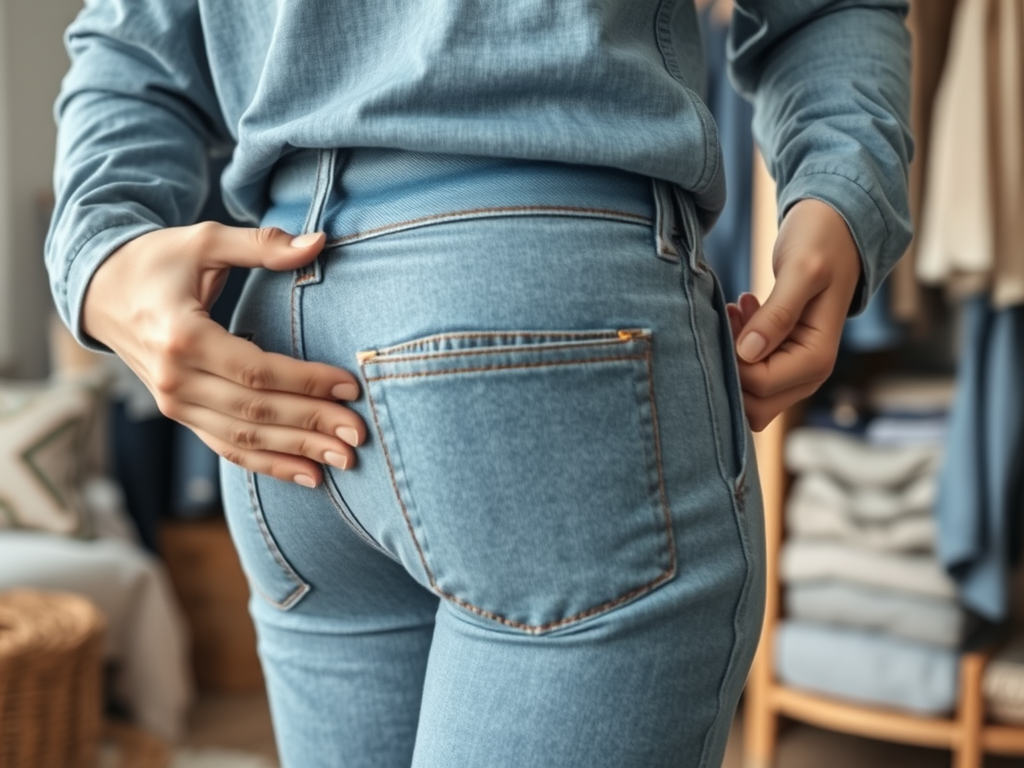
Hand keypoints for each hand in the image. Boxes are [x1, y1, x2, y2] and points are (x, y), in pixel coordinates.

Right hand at [83, 223, 366, 487]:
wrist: (101, 290)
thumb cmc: (157, 260)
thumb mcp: (206, 240)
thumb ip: (263, 245)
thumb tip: (319, 241)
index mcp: (183, 336)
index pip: (256, 371)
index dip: (307, 382)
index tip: (351, 386)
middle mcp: (175, 379)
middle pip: (256, 412)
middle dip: (312, 424)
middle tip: (359, 435)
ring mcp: (174, 403)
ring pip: (244, 439)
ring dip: (297, 452)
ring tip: (344, 460)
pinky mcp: (180, 415)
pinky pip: (227, 448)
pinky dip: (268, 464)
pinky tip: (307, 475)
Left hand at [726, 199, 861, 430]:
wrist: (836, 230)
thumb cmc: (822, 244)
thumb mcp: (802, 271)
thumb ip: (777, 313)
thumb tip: (748, 352)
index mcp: (817, 360)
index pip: (760, 385)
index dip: (734, 361)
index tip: (730, 316)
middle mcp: (808, 375)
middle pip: (753, 405)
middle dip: (732, 366)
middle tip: (731, 318)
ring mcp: (793, 372)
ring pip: (747, 395)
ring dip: (732, 357)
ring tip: (737, 310)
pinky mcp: (779, 360)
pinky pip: (748, 375)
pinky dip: (736, 350)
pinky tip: (741, 312)